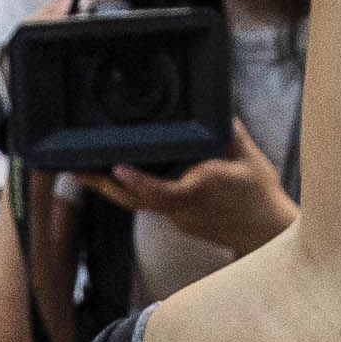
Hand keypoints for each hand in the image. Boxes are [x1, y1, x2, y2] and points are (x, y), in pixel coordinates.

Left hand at [97, 116, 292, 254]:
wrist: (266, 233)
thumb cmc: (259, 194)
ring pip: (138, 203)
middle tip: (74, 169)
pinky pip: (149, 204)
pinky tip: (115, 175)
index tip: (117, 169)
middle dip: (103, 185)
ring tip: (83, 169)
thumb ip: (229, 131)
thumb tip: (217, 108)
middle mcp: (183, 209)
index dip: (139, 181)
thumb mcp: (249, 156)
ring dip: (110, 187)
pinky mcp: (178, 222)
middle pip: (135, 200)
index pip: (163, 190)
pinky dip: (130, 190)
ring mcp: (178, 219)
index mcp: (200, 190)